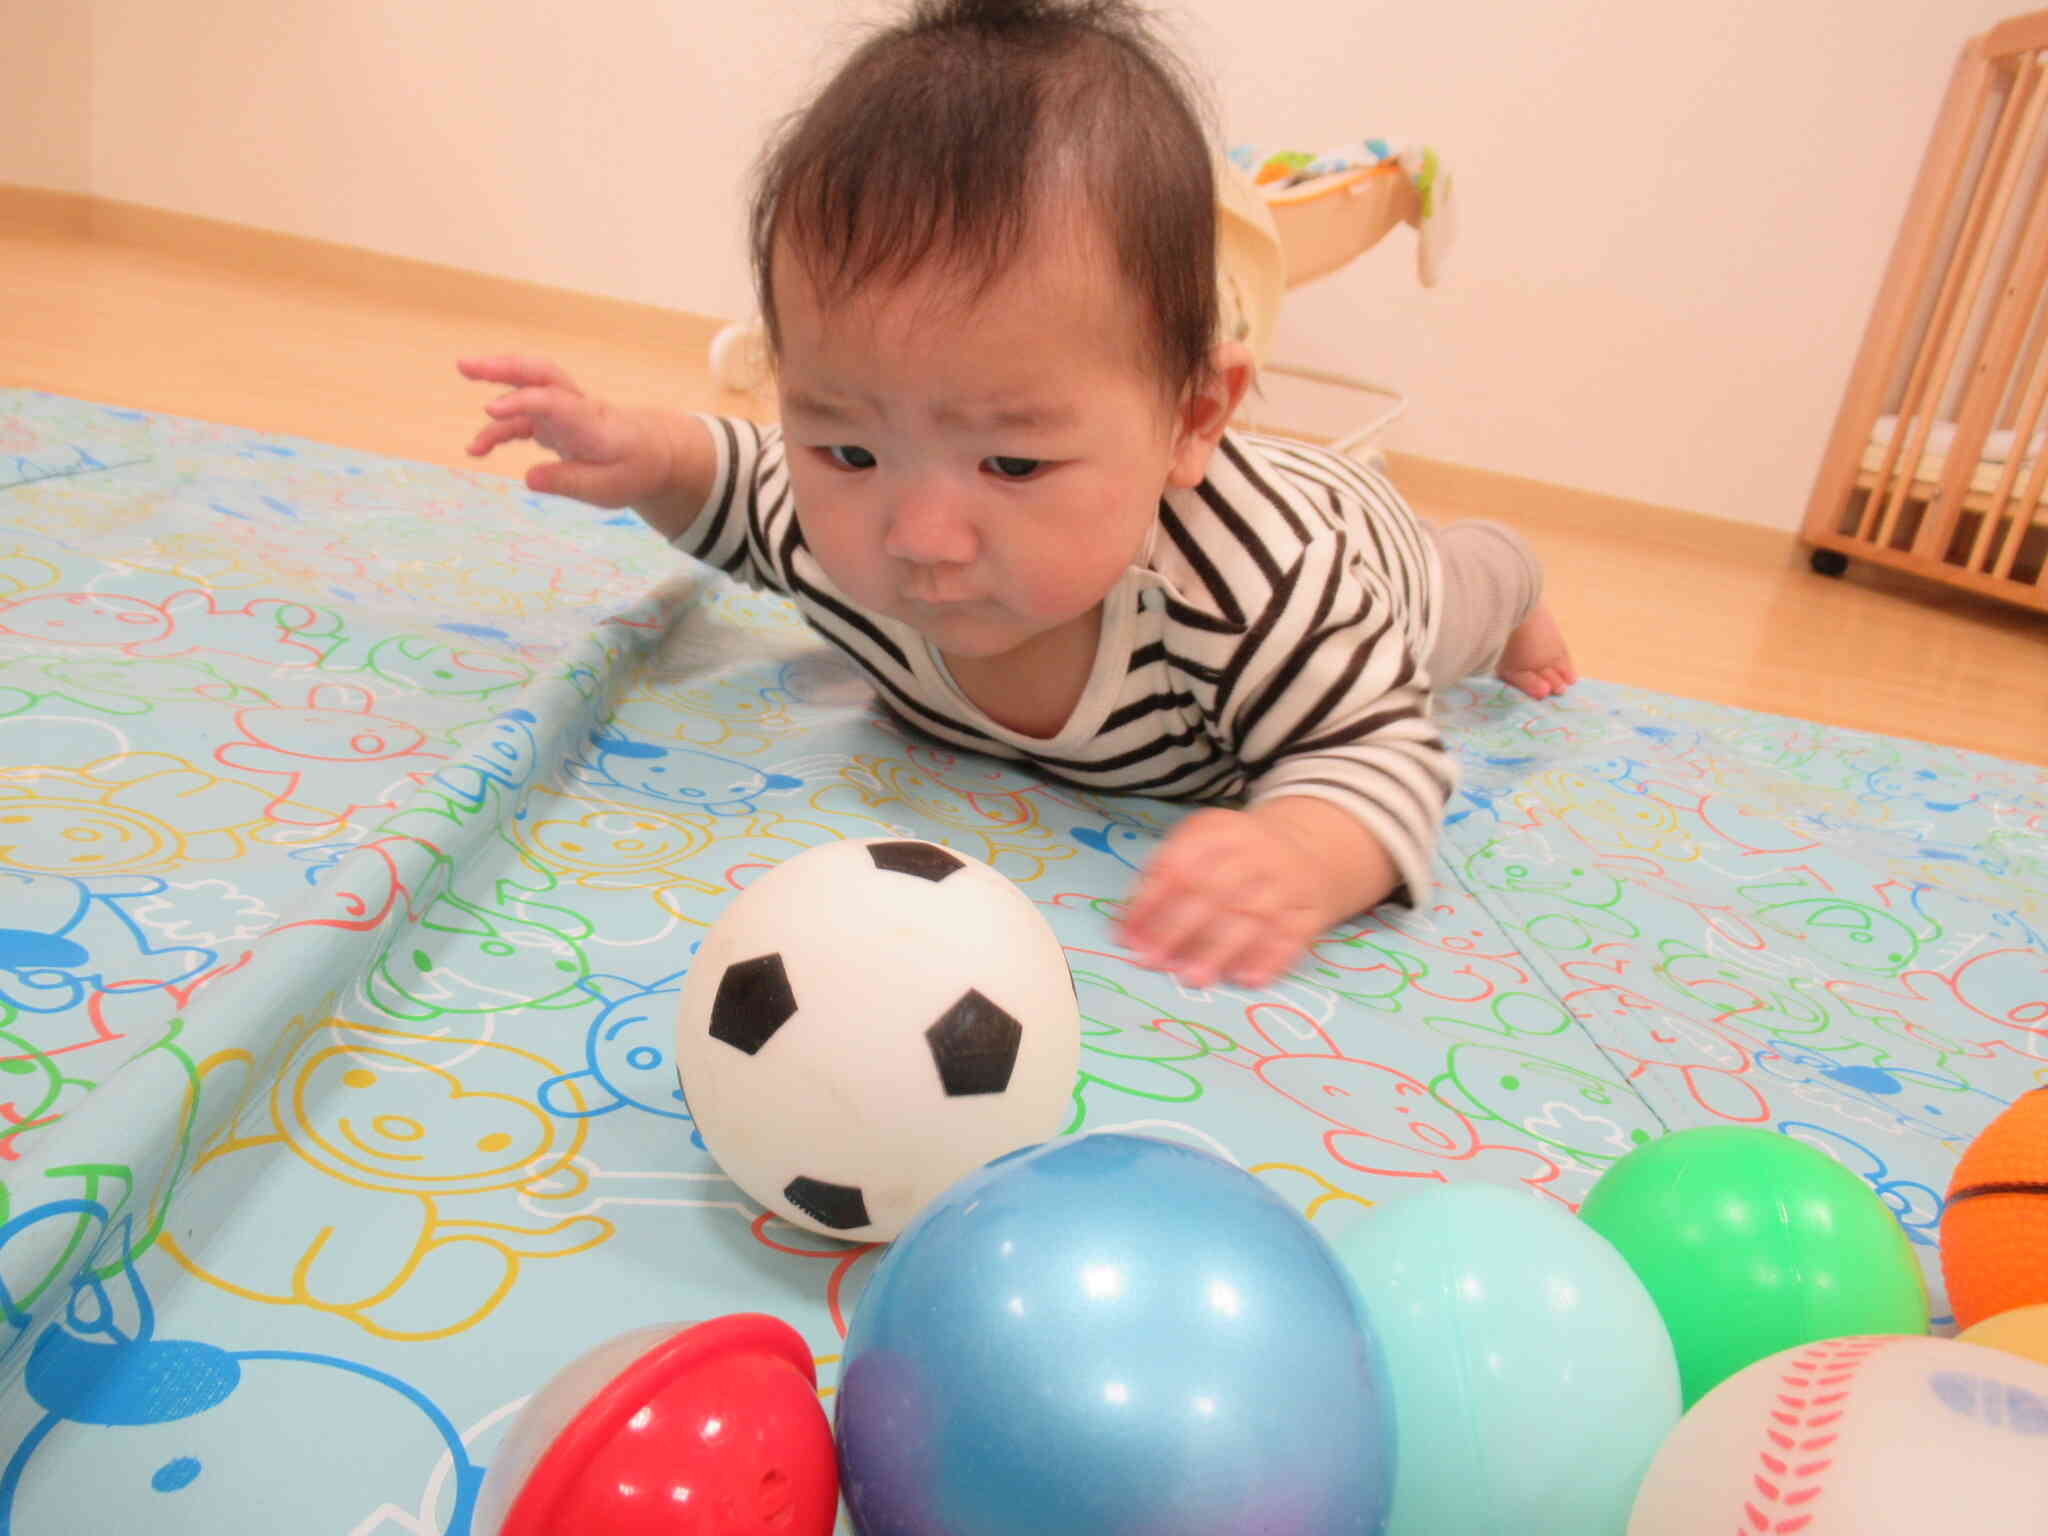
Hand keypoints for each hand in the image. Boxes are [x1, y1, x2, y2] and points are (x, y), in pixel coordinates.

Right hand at [457, 355, 671, 507]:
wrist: (656, 454)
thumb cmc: (635, 469)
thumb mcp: (609, 488)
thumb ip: (569, 483)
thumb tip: (528, 479)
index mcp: (590, 422)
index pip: (553, 402)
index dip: (522, 403)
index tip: (491, 411)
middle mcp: (574, 408)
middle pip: (540, 375)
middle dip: (504, 366)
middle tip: (466, 364)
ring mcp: (562, 411)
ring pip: (529, 387)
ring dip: (496, 379)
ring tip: (462, 370)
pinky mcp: (553, 421)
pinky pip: (522, 419)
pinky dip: (497, 429)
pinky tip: (476, 449)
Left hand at [1116, 806, 1358, 988]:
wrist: (1308, 849)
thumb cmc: (1235, 857)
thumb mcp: (1199, 845)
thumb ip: (1161, 878)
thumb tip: (1126, 929)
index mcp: (1219, 831)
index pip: (1178, 864)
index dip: (1149, 903)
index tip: (1127, 938)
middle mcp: (1255, 851)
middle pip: (1214, 890)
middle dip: (1179, 929)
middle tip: (1154, 963)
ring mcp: (1287, 881)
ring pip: (1253, 915)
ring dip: (1220, 949)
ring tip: (1193, 978)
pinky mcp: (1310, 910)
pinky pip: (1292, 935)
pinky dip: (1270, 959)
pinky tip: (1247, 980)